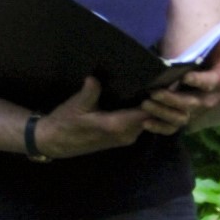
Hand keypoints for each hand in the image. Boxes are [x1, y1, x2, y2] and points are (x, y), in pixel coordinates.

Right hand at [32, 77, 153, 159]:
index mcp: (116, 126)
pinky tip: (143, 97)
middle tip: (164, 80)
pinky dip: (144, 112)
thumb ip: (89, 92)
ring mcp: (125, 138)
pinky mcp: (122, 138)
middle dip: (159, 102)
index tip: (163, 82)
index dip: (158, 100)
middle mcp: (126, 134)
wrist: (56, 142)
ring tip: (156, 86)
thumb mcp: (76, 105)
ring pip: (147, 122)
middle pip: (152, 118)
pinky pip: (140, 124)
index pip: (147, 113)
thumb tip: (95, 78)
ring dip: (153, 108)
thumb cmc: (65, 123)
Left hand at [138, 44, 219, 136]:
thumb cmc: (206, 62)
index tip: (185, 77)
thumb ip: (211, 49)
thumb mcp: (211, 53)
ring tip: (146, 104)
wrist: (206, 80)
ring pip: (181, 118)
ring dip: (163, 112)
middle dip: (173, 99)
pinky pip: (172, 128)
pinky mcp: (184, 119)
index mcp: (219, 82)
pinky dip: (159, 127)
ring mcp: (196, 113)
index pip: (211, 82)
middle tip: (155, 92)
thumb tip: (219, 43)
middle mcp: (210, 100)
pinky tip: (145, 122)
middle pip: (193, 103)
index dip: (199, 81)